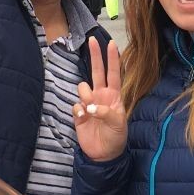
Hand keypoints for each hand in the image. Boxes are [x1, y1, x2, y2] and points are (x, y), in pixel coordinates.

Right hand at [72, 39, 126, 161]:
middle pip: (97, 71)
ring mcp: (89, 103)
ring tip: (90, 112)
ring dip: (85, 96)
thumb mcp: (118, 124)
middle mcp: (101, 96)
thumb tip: (90, 106)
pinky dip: (79, 111)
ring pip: (82, 88)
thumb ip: (106, 112)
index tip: (111, 43)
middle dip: (95, 56)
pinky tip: (83, 119)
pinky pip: (75, 104)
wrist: (103, 154)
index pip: (113, 74)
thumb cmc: (116, 137)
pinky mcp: (78, 113)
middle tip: (92, 40)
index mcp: (114, 96)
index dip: (112, 59)